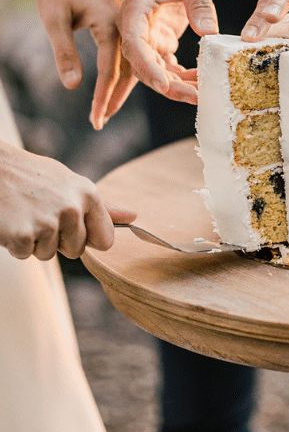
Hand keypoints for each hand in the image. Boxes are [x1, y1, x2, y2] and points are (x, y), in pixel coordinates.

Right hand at [0, 142, 136, 259]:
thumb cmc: (33, 177)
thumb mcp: (70, 184)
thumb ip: (101, 206)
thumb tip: (134, 217)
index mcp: (88, 194)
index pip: (105, 239)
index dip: (87, 238)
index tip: (72, 228)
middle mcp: (72, 208)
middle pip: (75, 250)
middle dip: (57, 240)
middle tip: (40, 215)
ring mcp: (47, 222)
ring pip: (48, 254)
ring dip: (34, 241)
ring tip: (25, 214)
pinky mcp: (22, 235)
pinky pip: (25, 254)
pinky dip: (15, 244)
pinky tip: (10, 221)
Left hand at [32, 0, 139, 129]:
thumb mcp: (54, 17)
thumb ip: (65, 51)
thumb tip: (73, 86)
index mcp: (114, 23)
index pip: (111, 70)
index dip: (103, 97)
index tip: (96, 120)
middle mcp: (126, 24)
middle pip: (129, 69)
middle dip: (115, 98)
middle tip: (101, 121)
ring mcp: (125, 21)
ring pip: (132, 60)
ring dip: (121, 86)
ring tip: (106, 109)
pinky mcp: (121, 19)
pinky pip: (129, 49)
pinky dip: (124, 69)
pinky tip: (117, 82)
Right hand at [119, 0, 217, 103]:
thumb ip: (199, 2)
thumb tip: (209, 32)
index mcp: (134, 9)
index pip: (134, 44)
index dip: (147, 67)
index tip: (164, 85)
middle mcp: (135, 26)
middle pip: (143, 64)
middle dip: (167, 86)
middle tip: (195, 98)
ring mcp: (148, 35)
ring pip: (156, 70)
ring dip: (177, 86)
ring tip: (204, 95)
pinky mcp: (161, 38)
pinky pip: (169, 64)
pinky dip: (184, 76)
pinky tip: (203, 83)